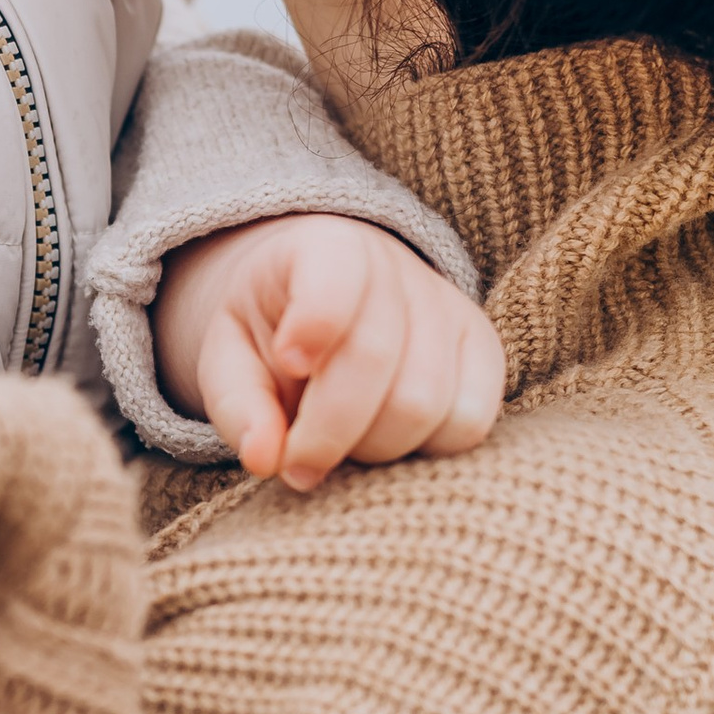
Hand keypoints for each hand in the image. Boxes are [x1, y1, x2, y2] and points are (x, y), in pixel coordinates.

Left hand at [154, 213, 505, 488]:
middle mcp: (397, 268)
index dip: (315, 325)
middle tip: (297, 466)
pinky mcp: (482, 350)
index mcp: (326, 248)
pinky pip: (470, 422)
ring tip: (341, 446)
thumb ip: (238, 405)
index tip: (289, 362)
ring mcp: (449, 308)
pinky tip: (387, 441)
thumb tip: (265, 459)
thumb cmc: (273, 334)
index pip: (335, 280)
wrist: (327, 301)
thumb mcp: (230, 356)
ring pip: (425, 404)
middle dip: (327, 434)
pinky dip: (426, 451)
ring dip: (373, 449)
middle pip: (375, 364)